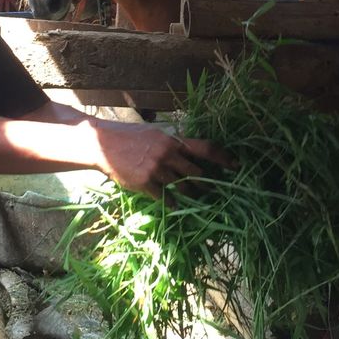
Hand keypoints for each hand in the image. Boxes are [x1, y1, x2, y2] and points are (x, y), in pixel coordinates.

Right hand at [93, 122, 233, 197]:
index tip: (236, 165)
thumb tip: (191, 149)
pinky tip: (177, 205)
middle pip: (197, 172)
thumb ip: (172, 142)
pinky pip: (166, 197)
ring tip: (199, 198)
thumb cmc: (129, 137)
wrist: (101, 144)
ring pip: (183, 187)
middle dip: (209, 183)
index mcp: (172, 139)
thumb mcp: (155, 133)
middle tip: (216, 189)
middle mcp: (168, 154)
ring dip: (193, 194)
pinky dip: (174, 202)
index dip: (223, 157)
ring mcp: (156, 169)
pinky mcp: (145, 183)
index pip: (205, 148)